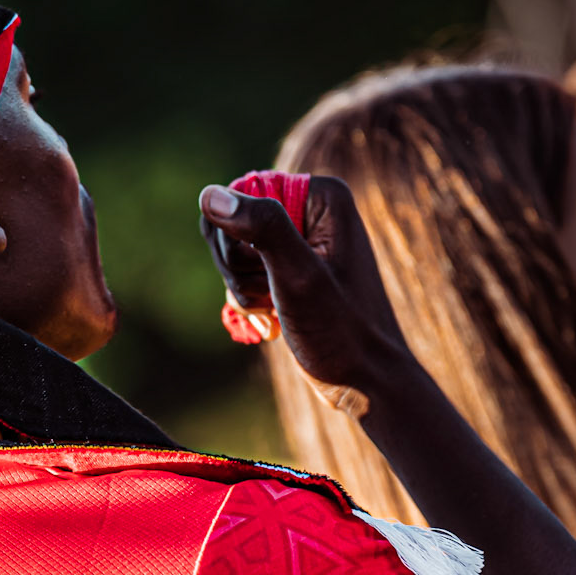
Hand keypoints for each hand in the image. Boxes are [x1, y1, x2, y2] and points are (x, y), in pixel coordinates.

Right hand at [199, 176, 411, 399]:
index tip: (267, 274)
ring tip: (275, 308)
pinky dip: (248, 298)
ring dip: (242, 288)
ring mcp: (300, 238)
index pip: (241, 194)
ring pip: (233, 251)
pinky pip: (244, 270)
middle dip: (240, 268)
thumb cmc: (341, 331)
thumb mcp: (298, 277)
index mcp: (323, 196)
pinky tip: (272, 316)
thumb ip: (261, 228)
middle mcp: (312, 208)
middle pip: (233, 222)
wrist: (365, 379)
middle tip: (271, 295)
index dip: (238, 240)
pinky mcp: (290, 265)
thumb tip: (210, 195)